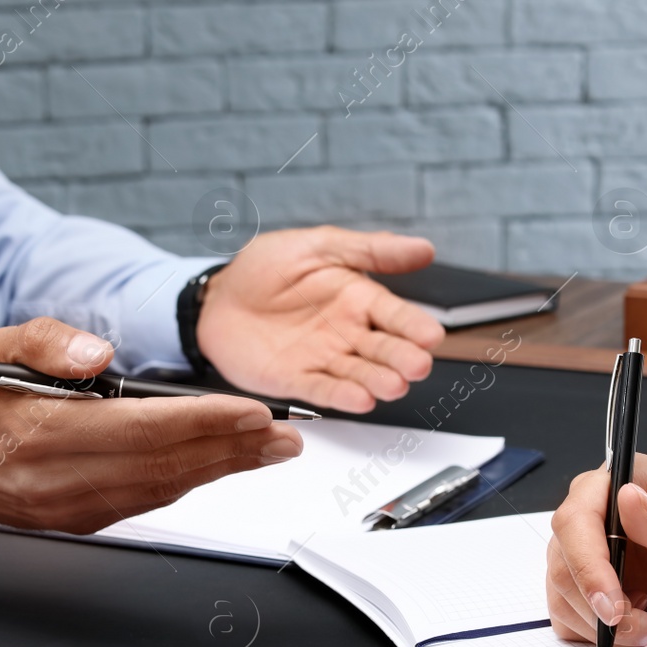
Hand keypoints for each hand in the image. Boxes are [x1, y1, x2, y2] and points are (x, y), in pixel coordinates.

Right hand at [0, 317, 302, 530]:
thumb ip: (46, 341)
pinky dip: (190, 483)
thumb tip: (100, 352)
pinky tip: (220, 467)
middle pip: (166, 466)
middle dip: (233, 450)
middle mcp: (61, 480)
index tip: (253, 412)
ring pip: (163, 490)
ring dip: (222, 471)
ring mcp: (71, 507)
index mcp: (43, 433)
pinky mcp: (78, 520)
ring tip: (270, 451)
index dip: (205, 423)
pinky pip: (147, 502)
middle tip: (286, 436)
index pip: (142, 430)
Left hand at [196, 226, 444, 413]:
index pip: (395, 315)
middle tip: (417, 365)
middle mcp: (348, 333)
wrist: (215, 298)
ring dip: (378, 381)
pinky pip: (322, 389)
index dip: (414, 325)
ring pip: (359, 374)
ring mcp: (324, 359)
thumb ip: (370, 250)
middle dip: (402, 358)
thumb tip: (423, 248)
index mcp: (358, 298)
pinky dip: (341, 396)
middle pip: (383, 349)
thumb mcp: (318, 246)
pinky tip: (361, 400)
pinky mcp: (297, 380)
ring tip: (393, 385)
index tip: (431, 335)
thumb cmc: (265, 268)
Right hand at [546, 456, 646, 646]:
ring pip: (565, 600)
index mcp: (610, 485)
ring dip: (608, 630)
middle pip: (565, 569)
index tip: (614, 607)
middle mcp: (589, 517)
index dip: (588, 569)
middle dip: (604, 611)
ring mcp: (583, 553)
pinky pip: (572, 619)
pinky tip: (644, 629)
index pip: (574, 523)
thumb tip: (626, 498)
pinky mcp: (587, 586)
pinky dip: (603, 637)